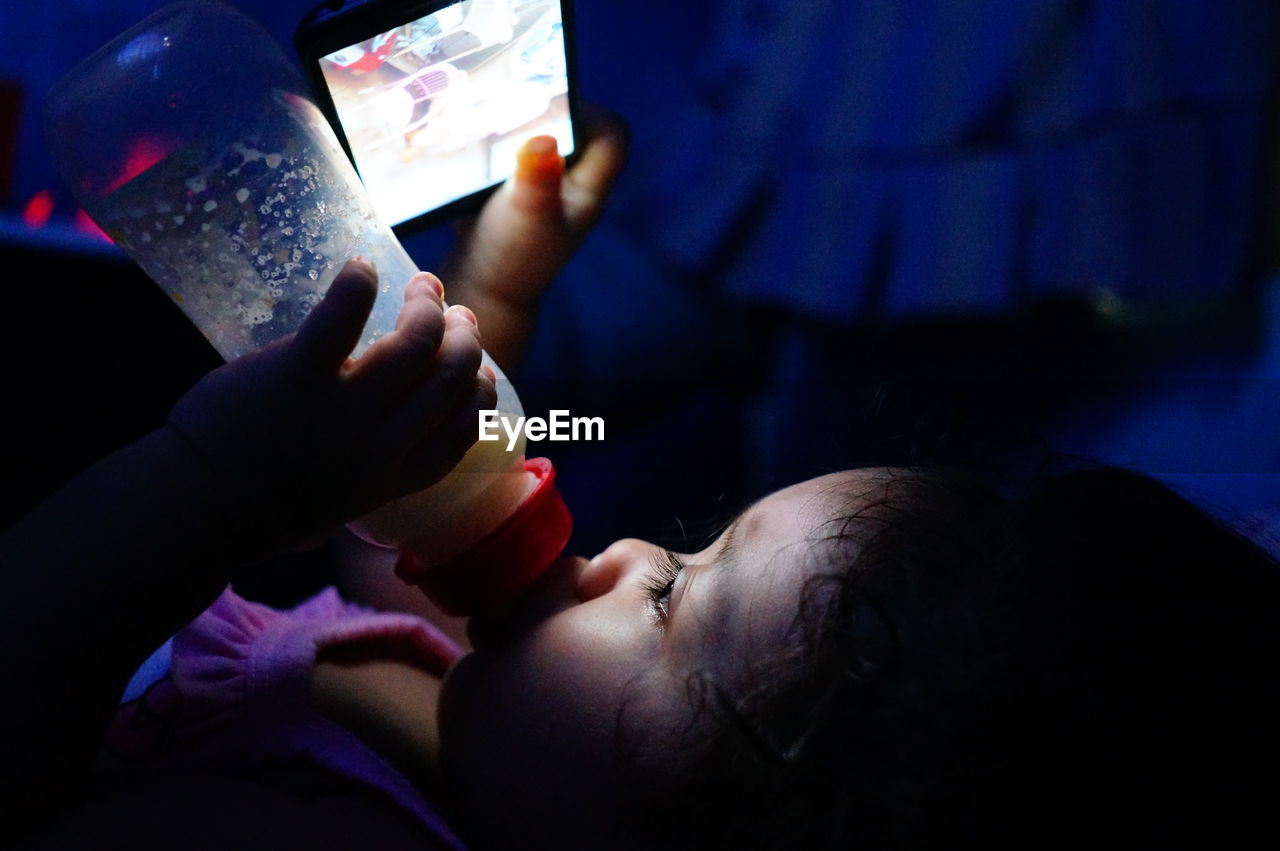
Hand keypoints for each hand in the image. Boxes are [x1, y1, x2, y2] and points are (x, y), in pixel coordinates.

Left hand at [166, 259, 496, 557]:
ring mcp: (343, 412)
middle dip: (464, 338)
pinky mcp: (298, 378)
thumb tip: (355, 474)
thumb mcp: (328, 509)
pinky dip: (358, 285)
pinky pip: (342, 320)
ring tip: (419, 287)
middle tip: (451, 313)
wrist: (194, 512)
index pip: (465, 430)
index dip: (481, 391)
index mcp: (392, 478)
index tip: (476, 367)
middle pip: (452, 379)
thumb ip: (354, 481)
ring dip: (426, 307)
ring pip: (415, 345)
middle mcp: (382, 446)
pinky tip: (361, 268)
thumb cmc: (250, 513)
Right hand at [442, 106, 628, 369]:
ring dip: (517, 121)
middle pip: (575, 125)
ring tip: (490, 120)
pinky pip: (513, 145)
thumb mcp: (527, 216)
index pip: (613, 136)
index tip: (550, 111)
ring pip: (542, 131)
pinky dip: (497, 136)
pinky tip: (474, 134)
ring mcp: (544, 180)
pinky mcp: (514, 180)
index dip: (590, 114)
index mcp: (589, 188)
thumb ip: (538, 179)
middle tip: (512, 108)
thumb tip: (542, 141)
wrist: (481, 283)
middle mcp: (571, 180)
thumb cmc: (513, 257)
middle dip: (546, 110)